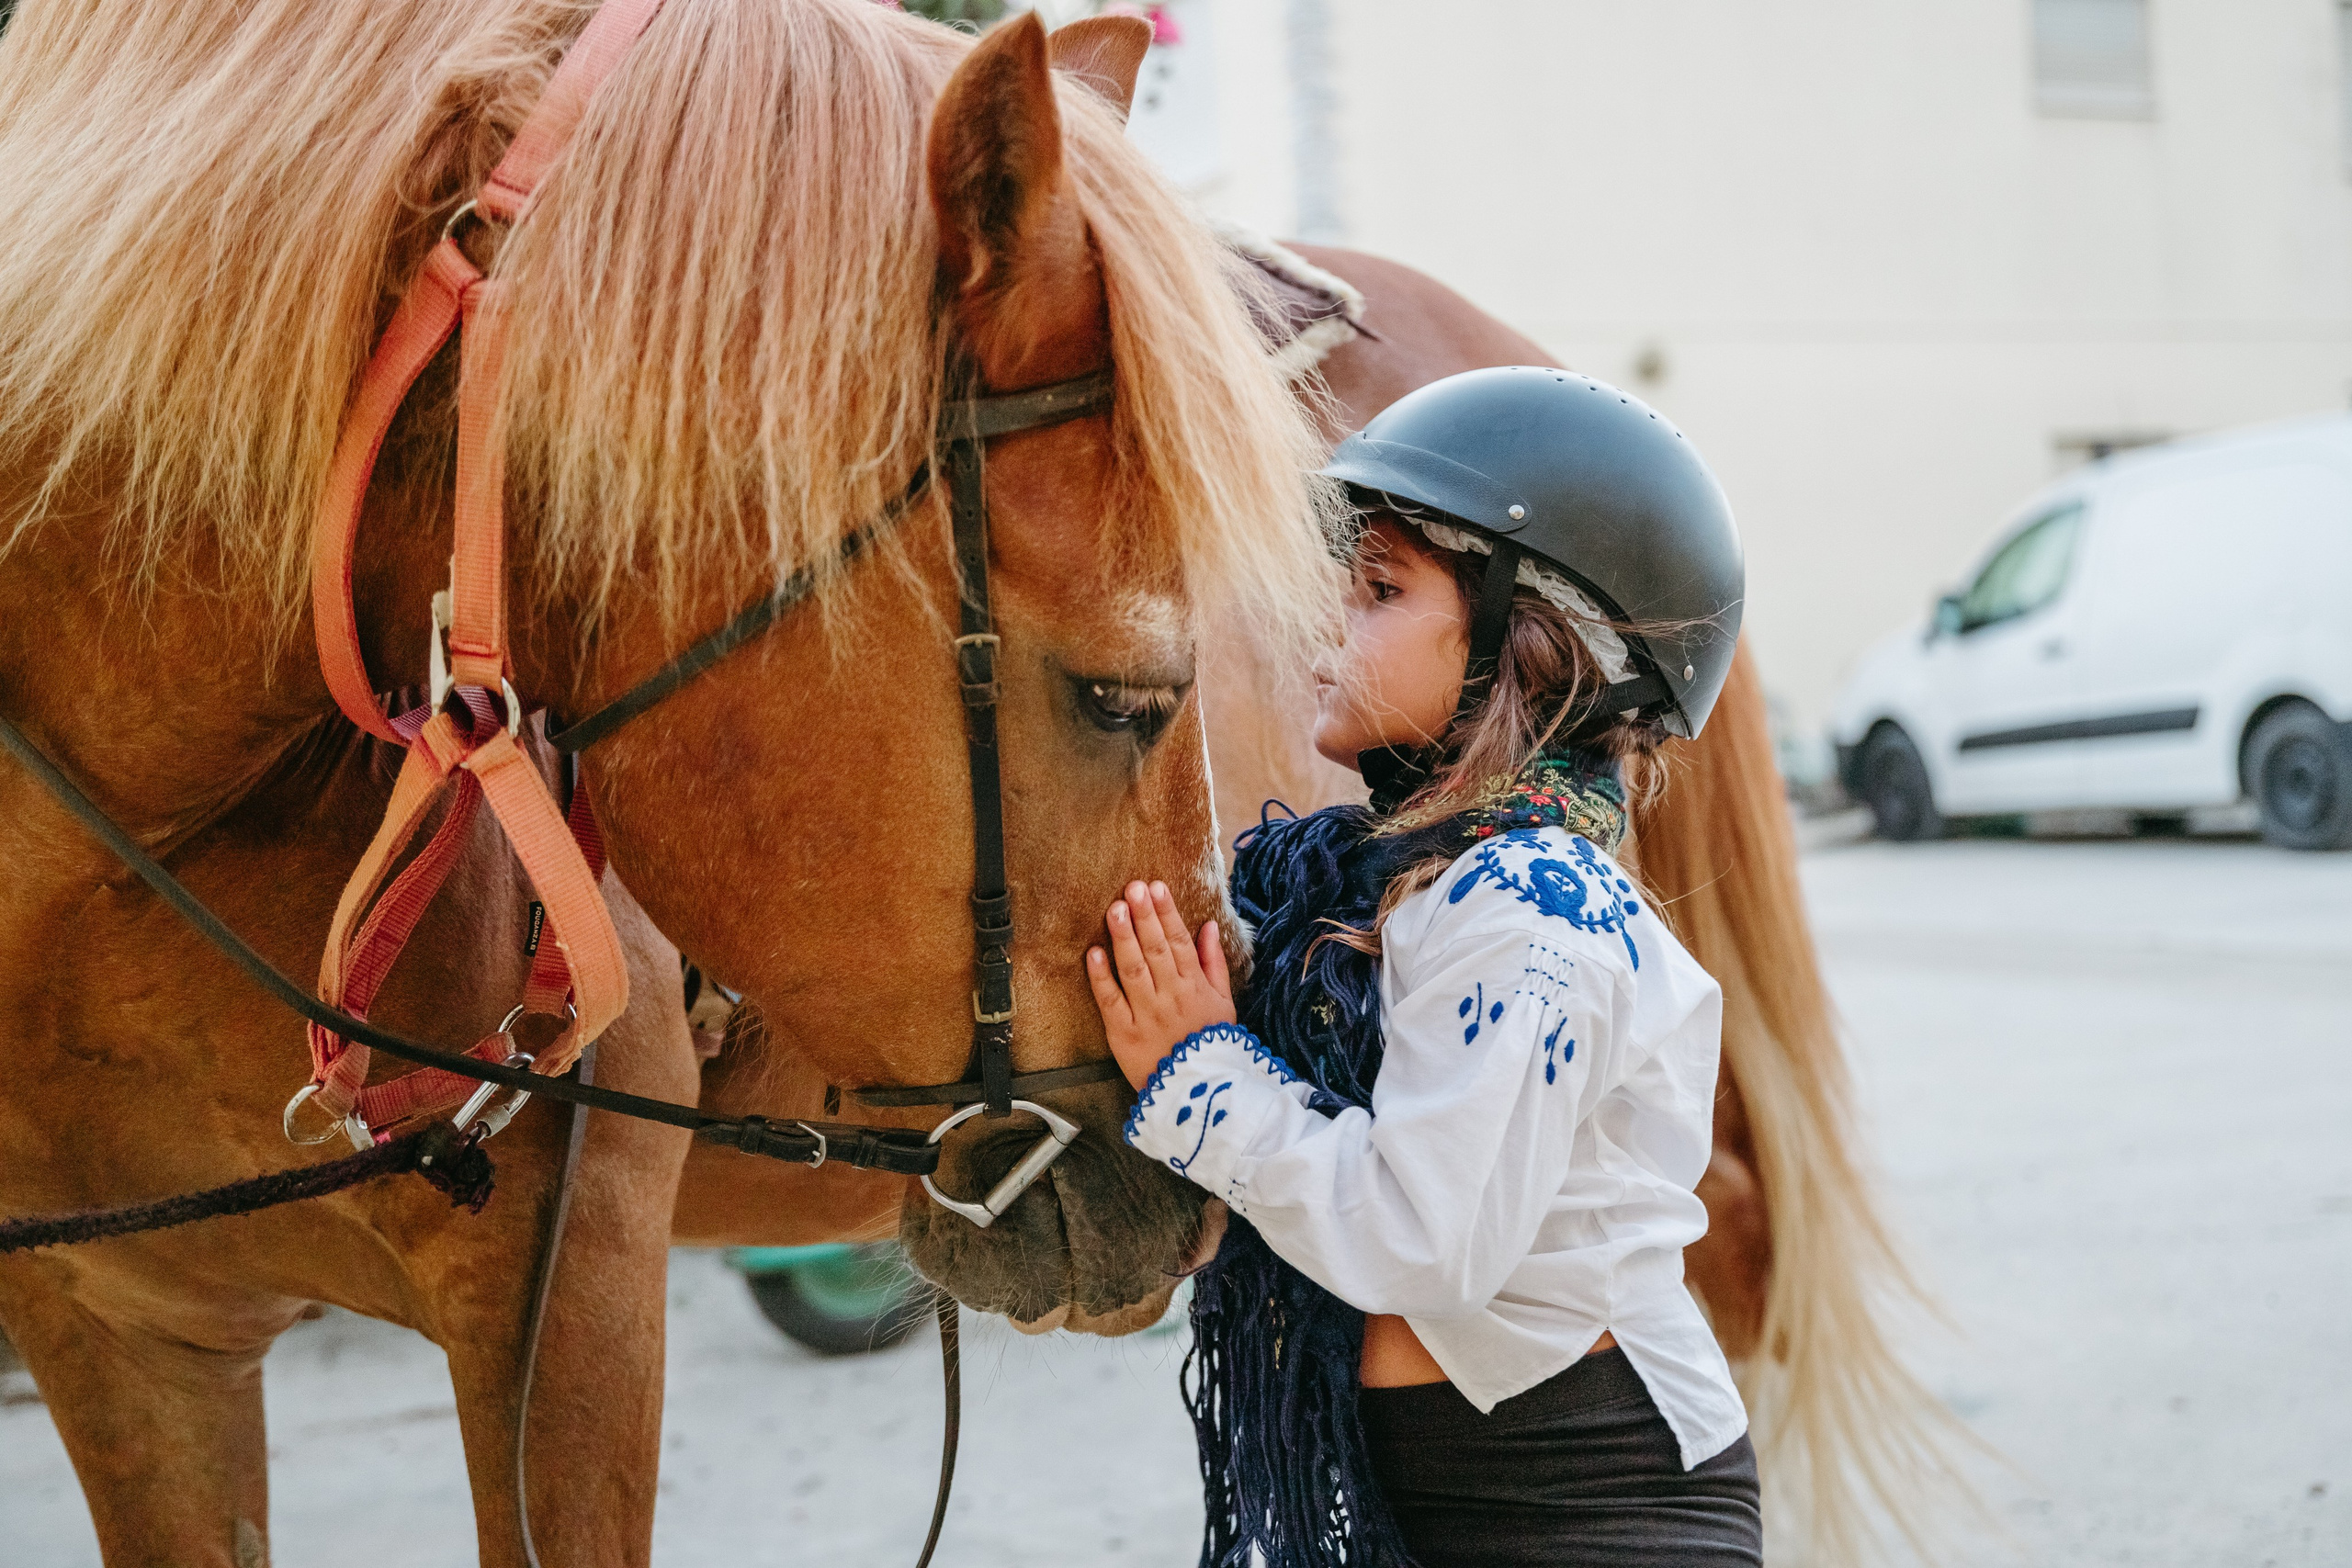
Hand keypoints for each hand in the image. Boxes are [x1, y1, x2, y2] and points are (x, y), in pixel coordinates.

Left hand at [1086, 880, 1235, 1090]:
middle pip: (1155, 949)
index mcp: (1195, 987)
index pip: (1180, 942)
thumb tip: (1208, 926)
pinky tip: (1094, 952)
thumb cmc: (1211, 1043)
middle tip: (1132, 887)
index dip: (1167, 913)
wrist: (1197, 1093)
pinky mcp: (1123, 1034)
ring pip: (1133, 969)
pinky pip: (1110, 1000)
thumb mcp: (1223, 1003)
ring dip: (1123, 937)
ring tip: (1115, 908)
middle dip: (1144, 916)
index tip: (1156, 888)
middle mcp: (1171, 996)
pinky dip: (1101, 977)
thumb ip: (1214, 963)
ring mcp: (1146, 1014)